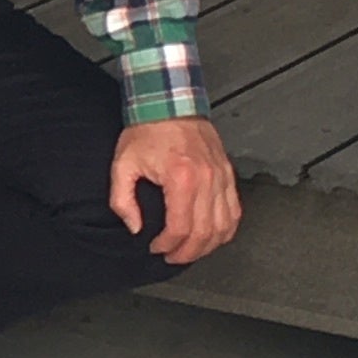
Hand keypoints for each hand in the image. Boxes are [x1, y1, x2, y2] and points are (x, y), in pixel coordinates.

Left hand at [109, 118, 241, 267]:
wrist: (169, 100)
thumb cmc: (148, 129)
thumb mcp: (123, 164)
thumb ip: (122, 200)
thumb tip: (135, 226)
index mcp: (181, 178)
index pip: (180, 228)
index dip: (167, 245)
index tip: (156, 247)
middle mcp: (206, 179)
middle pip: (204, 232)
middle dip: (187, 253)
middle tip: (173, 256)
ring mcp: (221, 176)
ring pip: (224, 226)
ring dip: (208, 245)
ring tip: (191, 251)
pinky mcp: (228, 173)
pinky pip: (235, 210)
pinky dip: (226, 229)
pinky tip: (214, 236)